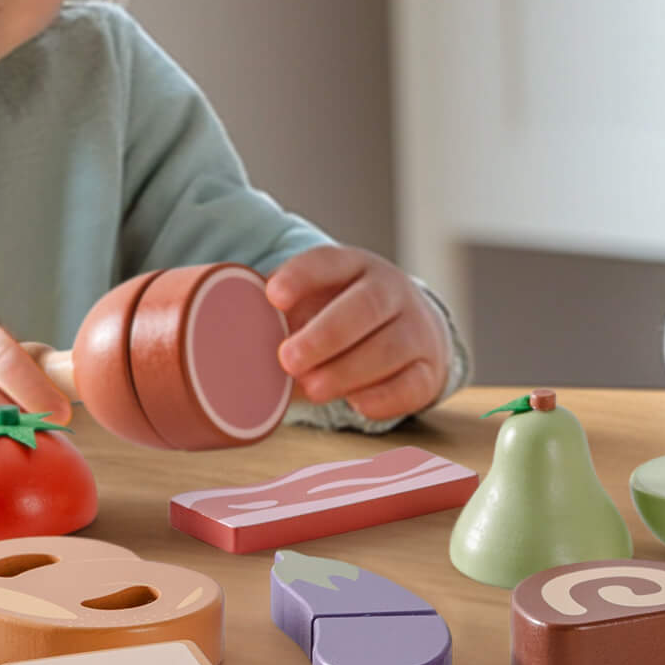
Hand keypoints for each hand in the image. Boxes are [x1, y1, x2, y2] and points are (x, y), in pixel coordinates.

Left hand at [265, 246, 448, 422]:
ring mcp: (416, 328)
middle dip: (325, 335)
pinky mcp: (429, 369)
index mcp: (355, 266)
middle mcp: (392, 290)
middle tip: (287, 360)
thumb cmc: (345, 315)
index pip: (329, 261)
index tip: (273, 297)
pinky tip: (356, 403)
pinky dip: (384, 397)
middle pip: (366, 306)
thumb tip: (235, 335)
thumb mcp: (318, 299)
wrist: (412, 329)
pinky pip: (412, 384)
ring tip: (312, 389)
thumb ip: (283, 313)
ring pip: (390, 347)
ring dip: (348, 371)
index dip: (301, 277)